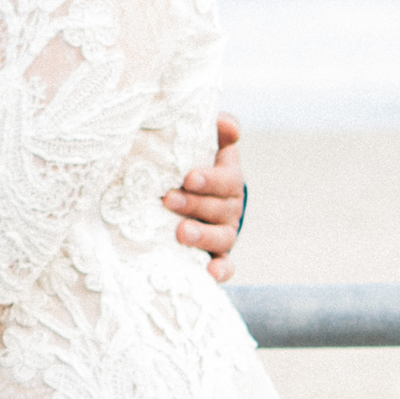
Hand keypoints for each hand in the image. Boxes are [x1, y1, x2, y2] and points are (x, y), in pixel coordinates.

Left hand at [164, 111, 246, 283]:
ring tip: (181, 233)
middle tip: (169, 200)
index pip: (227, 179)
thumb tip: (229, 124)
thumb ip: (217, 131)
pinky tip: (210, 273)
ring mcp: (225, 232)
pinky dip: (221, 270)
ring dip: (203, 235)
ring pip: (223, 237)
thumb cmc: (192, 164)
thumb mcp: (204, 144)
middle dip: (195, 205)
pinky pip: (226, 265)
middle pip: (220, 208)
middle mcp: (230, 206)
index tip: (188, 178)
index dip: (210, 179)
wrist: (192, 196)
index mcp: (229, 179)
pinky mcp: (218, 255)